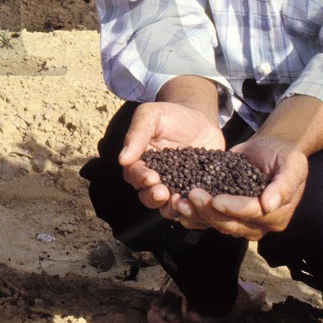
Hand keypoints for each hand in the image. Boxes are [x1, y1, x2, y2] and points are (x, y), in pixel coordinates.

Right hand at [116, 101, 227, 219]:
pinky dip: (191, 208)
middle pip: (147, 195)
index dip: (140, 178)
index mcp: (140, 162)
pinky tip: (197, 203)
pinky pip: (190, 205)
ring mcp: (175, 187)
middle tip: (163, 193)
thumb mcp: (151, 116)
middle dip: (153, 197)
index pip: (134, 175)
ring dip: (170, 207)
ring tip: (179, 201)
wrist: (200, 118)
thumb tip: (122, 159)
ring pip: (166, 205)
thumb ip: (137, 134)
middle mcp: (155, 178)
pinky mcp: (194, 191)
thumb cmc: (171, 115)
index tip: (151, 177)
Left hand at [175, 133, 308, 239]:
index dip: (234, 208)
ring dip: (196, 215)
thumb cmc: (285, 155)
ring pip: (216, 224)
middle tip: (193, 195)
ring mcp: (240, 220)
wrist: (271, 149)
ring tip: (179, 201)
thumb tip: (269, 205)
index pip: (252, 214)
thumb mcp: (293, 165)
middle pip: (231, 224)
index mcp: (277, 214)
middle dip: (210, 212)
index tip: (216, 200)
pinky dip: (192, 215)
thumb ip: (284, 185)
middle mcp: (257, 223)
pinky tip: (177, 206)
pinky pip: (207, 219)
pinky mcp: (225, 212)